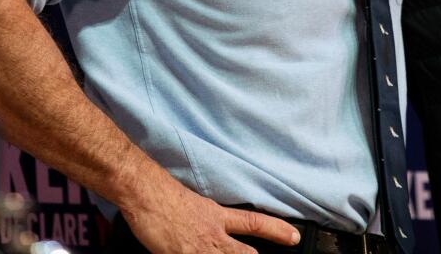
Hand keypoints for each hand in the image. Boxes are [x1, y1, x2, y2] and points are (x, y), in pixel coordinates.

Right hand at [121, 172, 300, 253]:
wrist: (145, 192)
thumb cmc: (161, 195)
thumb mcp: (193, 204)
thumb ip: (205, 218)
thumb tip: (209, 227)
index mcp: (216, 216)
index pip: (254, 222)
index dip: (276, 231)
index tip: (295, 237)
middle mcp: (214, 233)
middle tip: (270, 253)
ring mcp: (200, 248)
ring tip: (216, 253)